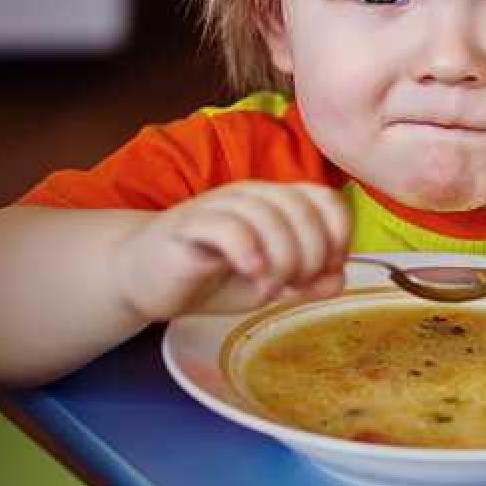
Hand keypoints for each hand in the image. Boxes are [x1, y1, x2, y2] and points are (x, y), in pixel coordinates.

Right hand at [110, 182, 350, 320]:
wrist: (146, 280)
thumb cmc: (212, 278)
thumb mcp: (270, 284)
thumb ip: (306, 282)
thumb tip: (338, 280)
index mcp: (277, 202)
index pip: (325, 199)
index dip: (338, 235)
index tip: (328, 270)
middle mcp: (252, 195)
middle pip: (302, 210)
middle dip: (311, 255)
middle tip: (296, 287)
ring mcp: (220, 205)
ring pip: (269, 217)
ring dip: (283, 260)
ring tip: (271, 290)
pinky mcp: (189, 224)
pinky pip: (229, 227)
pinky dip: (250, 252)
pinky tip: (252, 275)